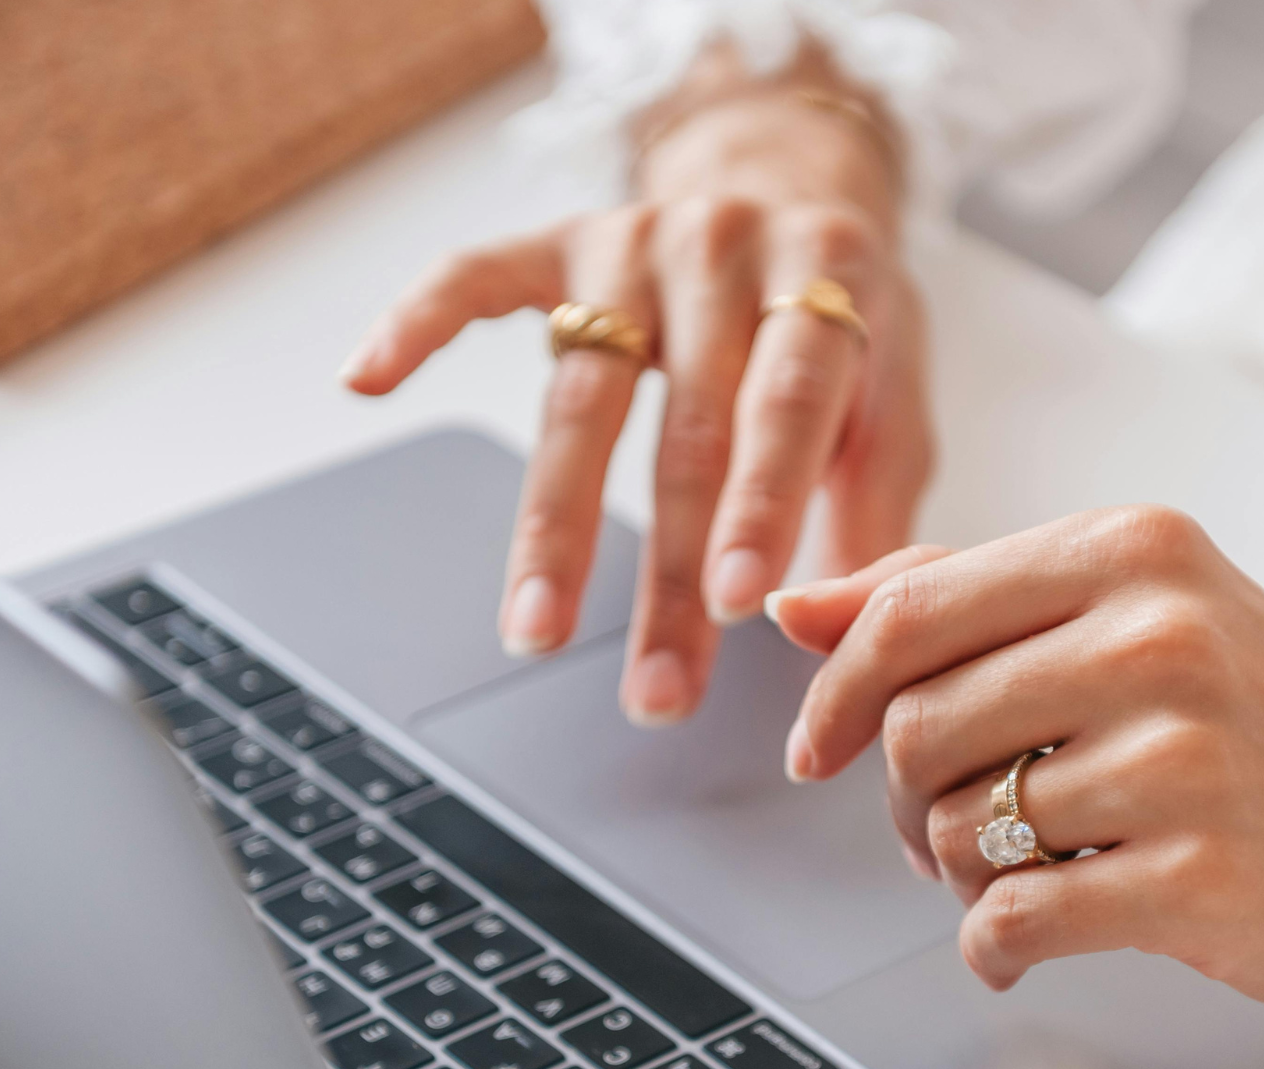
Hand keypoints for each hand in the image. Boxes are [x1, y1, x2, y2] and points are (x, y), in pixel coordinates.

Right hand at [342, 52, 932, 725]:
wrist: (796, 185)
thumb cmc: (848, 324)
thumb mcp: (898, 398)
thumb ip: (880, 505)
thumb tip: (850, 628)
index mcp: (829, 279)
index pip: (787, 403)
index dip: (761, 505)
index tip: (738, 606)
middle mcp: (724, 250)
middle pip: (685, 428)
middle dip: (667, 572)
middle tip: (654, 688)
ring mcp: (633, 245)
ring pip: (580, 397)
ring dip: (553, 526)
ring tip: (533, 630)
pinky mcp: (560, 244)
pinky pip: (472, 276)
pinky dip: (416, 323)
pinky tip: (365, 381)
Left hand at [770, 509, 1263, 1011]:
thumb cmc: (1250, 722)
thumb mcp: (1123, 616)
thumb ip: (957, 600)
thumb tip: (789, 610)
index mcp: (1132, 550)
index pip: (909, 610)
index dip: (834, 693)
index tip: (817, 750)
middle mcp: (1162, 636)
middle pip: (915, 726)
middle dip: (899, 799)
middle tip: (937, 833)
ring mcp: (1188, 758)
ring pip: (954, 830)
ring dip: (954, 876)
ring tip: (1016, 875)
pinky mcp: (1199, 876)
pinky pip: (1011, 921)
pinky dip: (990, 948)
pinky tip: (1018, 946)